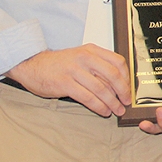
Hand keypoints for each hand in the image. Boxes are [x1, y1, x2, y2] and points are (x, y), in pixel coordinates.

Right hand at [6, 45, 129, 116]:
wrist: (31, 64)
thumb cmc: (59, 64)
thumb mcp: (80, 57)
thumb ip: (97, 66)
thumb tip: (118, 83)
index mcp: (91, 50)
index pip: (118, 61)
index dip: (126, 77)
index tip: (129, 89)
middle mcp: (85, 58)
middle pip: (112, 75)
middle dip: (122, 91)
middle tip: (126, 102)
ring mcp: (74, 70)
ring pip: (101, 88)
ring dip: (112, 102)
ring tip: (117, 110)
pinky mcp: (65, 83)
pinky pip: (87, 97)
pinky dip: (98, 106)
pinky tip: (103, 111)